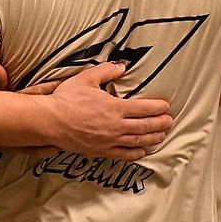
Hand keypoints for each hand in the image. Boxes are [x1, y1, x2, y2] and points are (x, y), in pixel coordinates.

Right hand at [43, 62, 172, 160]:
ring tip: (161, 136)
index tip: (166, 106)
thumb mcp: (86, 78)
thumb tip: (121, 67)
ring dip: (152, 138)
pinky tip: (142, 151)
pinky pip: (123, 155)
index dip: (157, 107)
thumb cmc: (66, 99)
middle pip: (144, 126)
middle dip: (160, 124)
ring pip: (137, 141)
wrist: (51, 121)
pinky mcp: (101, 151)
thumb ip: (106, 71)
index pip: (143, 108)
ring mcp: (109, 141)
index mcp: (114, 107)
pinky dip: (135, 153)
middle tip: (169, 121)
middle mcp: (116, 126)